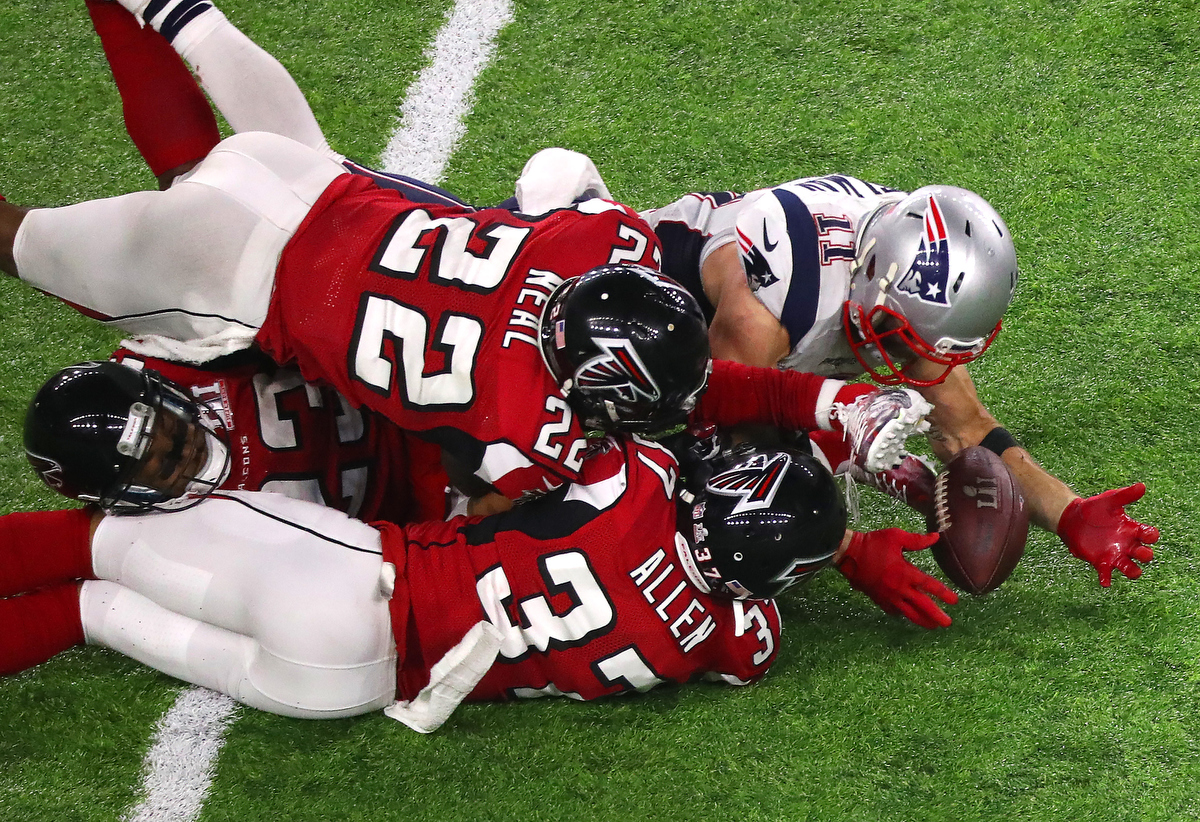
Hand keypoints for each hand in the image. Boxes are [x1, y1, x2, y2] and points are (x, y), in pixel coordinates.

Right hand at [837, 529, 957, 628]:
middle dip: (937, 616)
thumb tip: (936, 537)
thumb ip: (917, 540)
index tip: (955, 601)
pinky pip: (894, 611)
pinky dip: (902, 614)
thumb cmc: (872, 543)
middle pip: (923, 606)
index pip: (930, 586)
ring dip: (922, 620)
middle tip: (947, 623)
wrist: (848, 554)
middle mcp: (899, 588)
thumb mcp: (896, 536)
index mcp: (906, 572)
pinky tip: (907, 615)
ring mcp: (888, 596)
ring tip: (932, 626)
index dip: (944, 594)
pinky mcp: (878, 599)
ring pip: (909, 613)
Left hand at [1057, 483, 1157, 586]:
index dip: (1151, 536)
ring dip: (1133, 571)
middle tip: (1141, 553)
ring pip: (1130, 568)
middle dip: (1146, 555)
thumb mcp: (1110, 500)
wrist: (1072, 518)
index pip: (1149, 535)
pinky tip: (1105, 582)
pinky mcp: (1101, 561)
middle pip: (1144, 555)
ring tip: (1133, 572)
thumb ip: (1125, 495)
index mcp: (1132, 529)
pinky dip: (1106, 579)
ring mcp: (1115, 554)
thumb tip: (1142, 486)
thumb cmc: (1094, 509)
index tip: (1148, 534)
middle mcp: (1127, 544)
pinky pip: (1107, 573)